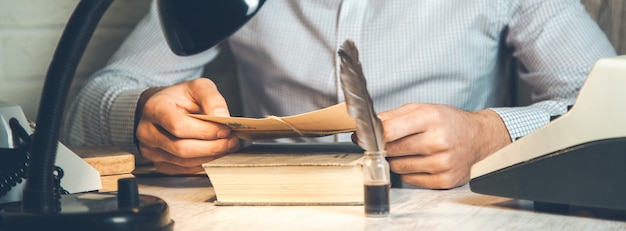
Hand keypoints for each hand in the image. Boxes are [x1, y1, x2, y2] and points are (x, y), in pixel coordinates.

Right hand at [135, 78, 239, 173]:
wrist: (166, 108)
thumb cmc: (181, 97)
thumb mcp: (198, 87)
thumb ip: (212, 98)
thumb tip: (223, 117)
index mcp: (154, 108)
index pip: (178, 126)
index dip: (205, 130)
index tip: (225, 128)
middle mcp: (147, 131)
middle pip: (181, 148)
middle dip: (211, 147)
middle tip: (231, 141)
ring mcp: (151, 150)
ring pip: (184, 162)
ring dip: (210, 157)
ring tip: (227, 146)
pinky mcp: (160, 164)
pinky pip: (184, 170)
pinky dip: (204, 163)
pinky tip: (215, 154)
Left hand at [378, 103, 510, 188]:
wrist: (479, 139)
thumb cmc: (449, 122)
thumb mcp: (423, 109)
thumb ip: (394, 115)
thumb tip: (370, 125)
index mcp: (431, 118)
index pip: (390, 130)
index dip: (373, 135)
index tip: (366, 136)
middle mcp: (438, 141)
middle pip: (392, 150)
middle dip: (386, 147)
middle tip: (391, 142)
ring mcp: (442, 163)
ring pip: (398, 167)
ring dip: (397, 160)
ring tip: (410, 151)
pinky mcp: (444, 180)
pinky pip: (409, 180)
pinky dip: (409, 172)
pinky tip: (420, 162)